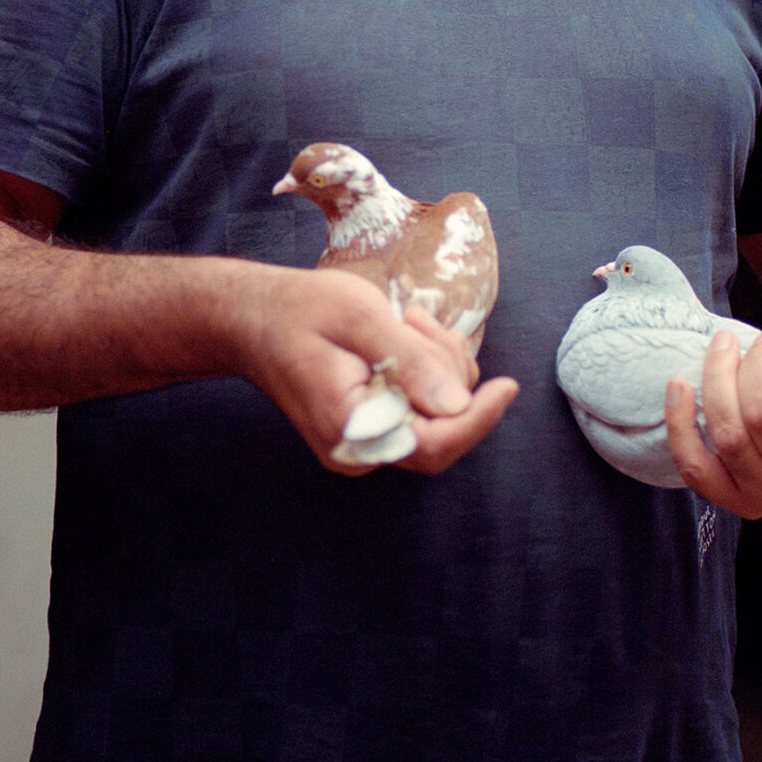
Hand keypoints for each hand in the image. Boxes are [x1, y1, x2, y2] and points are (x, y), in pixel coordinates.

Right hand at [246, 265, 517, 474]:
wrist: (253, 319)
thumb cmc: (300, 311)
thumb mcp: (358, 318)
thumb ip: (409, 360)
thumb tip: (458, 403)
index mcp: (352, 430)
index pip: (434, 444)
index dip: (478, 418)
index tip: (507, 385)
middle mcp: (360, 450)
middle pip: (442, 429)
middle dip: (448, 371)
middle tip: (417, 321)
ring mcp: (366, 442)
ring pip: (437, 414)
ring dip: (438, 363)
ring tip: (406, 320)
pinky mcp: (372, 426)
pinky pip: (421, 406)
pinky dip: (427, 368)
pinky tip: (404, 332)